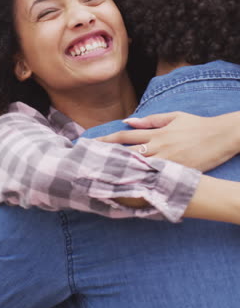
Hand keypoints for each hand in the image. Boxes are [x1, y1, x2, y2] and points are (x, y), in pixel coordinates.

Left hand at [97, 111, 239, 171]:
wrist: (220, 137)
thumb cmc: (196, 126)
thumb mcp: (173, 117)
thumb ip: (150, 120)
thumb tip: (128, 121)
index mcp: (156, 133)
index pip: (125, 136)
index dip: (106, 140)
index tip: (91, 144)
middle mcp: (158, 147)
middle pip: (127, 154)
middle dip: (106, 158)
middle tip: (86, 164)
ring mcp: (167, 162)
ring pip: (138, 168)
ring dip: (119, 173)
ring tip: (99, 178)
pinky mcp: (177, 172)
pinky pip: (154, 180)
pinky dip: (140, 184)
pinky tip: (127, 190)